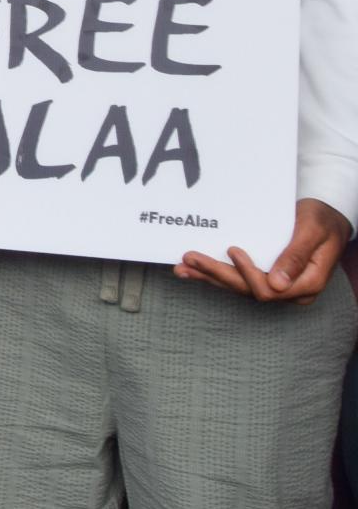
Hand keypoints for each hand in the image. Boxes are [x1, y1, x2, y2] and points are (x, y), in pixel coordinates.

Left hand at [176, 198, 351, 303]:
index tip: (233, 250)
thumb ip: (297, 256)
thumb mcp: (313, 232)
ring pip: (238, 286)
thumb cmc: (322, 220)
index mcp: (306, 284)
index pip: (269, 290)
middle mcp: (288, 290)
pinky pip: (236, 278)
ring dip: (209, 276)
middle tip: (190, 258)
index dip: (248, 274)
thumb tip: (277, 285)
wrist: (325, 218)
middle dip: (217, 274)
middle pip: (247, 289)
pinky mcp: (262, 276)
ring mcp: (275, 285)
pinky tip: (192, 270)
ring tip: (183, 268)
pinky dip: (213, 274)